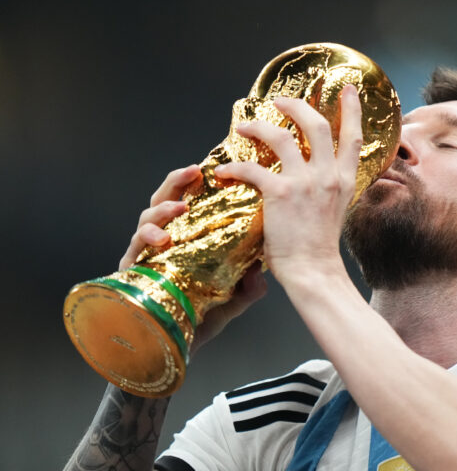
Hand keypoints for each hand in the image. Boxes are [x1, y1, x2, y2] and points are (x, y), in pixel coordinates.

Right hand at [119, 164, 267, 353]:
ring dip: (162, 209)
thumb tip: (261, 274)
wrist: (175, 353)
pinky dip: (145, 238)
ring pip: (147, 218)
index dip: (199, 185)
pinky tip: (160, 239)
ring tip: (179, 209)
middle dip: (177, 182)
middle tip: (193, 172)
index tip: (213, 168)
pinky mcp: (131, 271)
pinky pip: (133, 248)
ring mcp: (147, 255)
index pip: (193, 205)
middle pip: (166, 201)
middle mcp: (167, 242)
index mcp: (190, 241)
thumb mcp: (233, 303)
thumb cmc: (200, 322)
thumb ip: (249, 288)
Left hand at [214, 85, 362, 284]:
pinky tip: (224, 171)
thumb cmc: (319, 246)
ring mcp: (306, 182)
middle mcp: (328, 176)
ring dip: (259, 126)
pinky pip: (252, 168)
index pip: (354, 137)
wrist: (313, 270)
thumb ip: (330, 187)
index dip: (351, 109)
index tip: (349, 89)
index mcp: (344, 180)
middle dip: (296, 106)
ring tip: (244, 127)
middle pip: (316, 125)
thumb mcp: (337, 210)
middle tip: (280, 101)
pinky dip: (234, 167)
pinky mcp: (281, 193)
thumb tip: (317, 174)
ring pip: (282, 136)